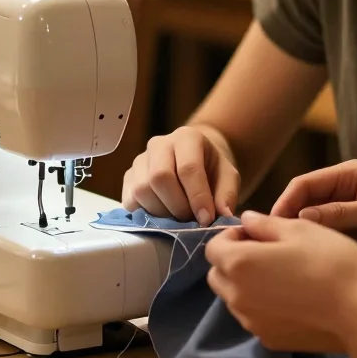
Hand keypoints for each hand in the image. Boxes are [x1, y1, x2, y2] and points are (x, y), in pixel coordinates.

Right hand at [121, 126, 239, 225]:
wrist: (192, 163)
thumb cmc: (211, 170)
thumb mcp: (228, 177)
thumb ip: (227, 194)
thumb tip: (223, 215)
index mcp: (187, 137)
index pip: (188, 168)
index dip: (197, 197)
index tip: (206, 219)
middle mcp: (159, 144)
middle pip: (160, 178)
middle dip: (178, 206)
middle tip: (191, 220)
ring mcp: (140, 160)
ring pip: (142, 190)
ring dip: (161, 213)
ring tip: (178, 218)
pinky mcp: (128, 177)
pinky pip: (130, 201)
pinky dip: (146, 215)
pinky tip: (163, 217)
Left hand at [205, 211, 356, 352]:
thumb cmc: (330, 260)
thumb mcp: (299, 228)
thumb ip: (265, 224)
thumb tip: (247, 221)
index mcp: (239, 264)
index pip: (213, 247)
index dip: (232, 235)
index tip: (257, 233)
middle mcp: (237, 297)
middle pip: (218, 275)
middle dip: (233, 260)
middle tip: (267, 252)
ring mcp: (251, 323)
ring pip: (234, 298)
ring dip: (246, 283)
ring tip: (282, 275)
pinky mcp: (269, 340)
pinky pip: (253, 317)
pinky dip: (262, 305)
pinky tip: (292, 298)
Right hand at [271, 160, 356, 277]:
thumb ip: (342, 213)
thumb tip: (301, 216)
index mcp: (349, 175)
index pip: (306, 184)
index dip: (286, 202)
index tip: (272, 225)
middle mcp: (341, 192)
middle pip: (303, 203)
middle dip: (286, 220)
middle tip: (270, 244)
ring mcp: (344, 216)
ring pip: (309, 223)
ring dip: (297, 236)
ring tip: (280, 255)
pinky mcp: (349, 237)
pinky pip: (323, 240)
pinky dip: (311, 248)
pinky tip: (300, 262)